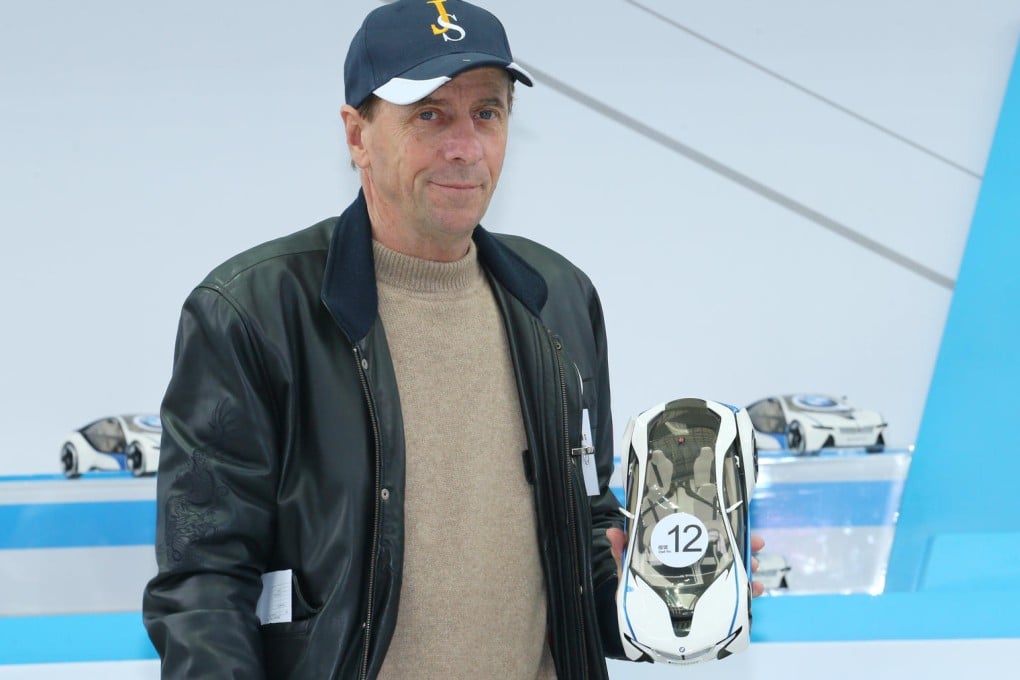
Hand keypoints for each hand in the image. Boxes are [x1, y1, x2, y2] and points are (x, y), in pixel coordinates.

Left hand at [609, 528, 766, 597]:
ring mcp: (704, 584)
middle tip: (756, 543)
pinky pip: (732, 596)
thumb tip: (612, 532)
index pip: (703, 534)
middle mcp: (695, 565)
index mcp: (679, 552)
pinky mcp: (709, 604)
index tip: (738, 520)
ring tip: (756, 566)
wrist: (635, 619)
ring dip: (747, 566)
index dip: (721, 525)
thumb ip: (621, 551)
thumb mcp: (628, 566)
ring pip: (732, 571)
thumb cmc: (635, 586)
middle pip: (724, 550)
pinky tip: (755, 590)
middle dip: (743, 545)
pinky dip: (747, 592)